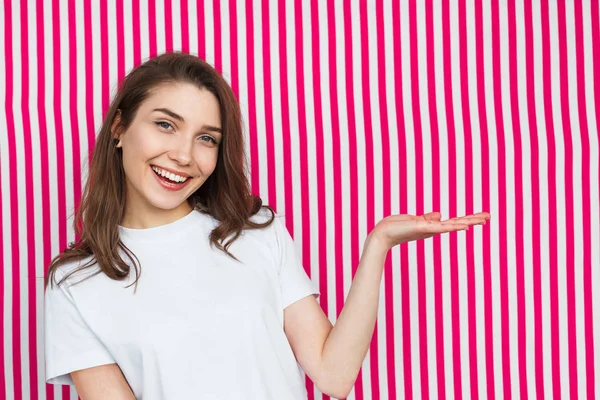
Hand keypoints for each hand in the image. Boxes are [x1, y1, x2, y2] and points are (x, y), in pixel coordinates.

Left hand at [368, 211, 490, 251]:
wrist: (383, 234)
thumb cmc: (396, 227)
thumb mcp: (414, 220)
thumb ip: (428, 218)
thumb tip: (440, 214)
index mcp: (432, 226)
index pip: (453, 222)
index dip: (467, 219)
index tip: (482, 217)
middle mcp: (433, 229)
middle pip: (457, 223)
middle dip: (473, 220)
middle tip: (489, 216)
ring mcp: (429, 229)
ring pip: (452, 225)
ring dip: (467, 222)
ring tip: (481, 219)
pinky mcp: (422, 228)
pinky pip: (440, 227)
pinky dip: (451, 226)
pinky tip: (462, 226)